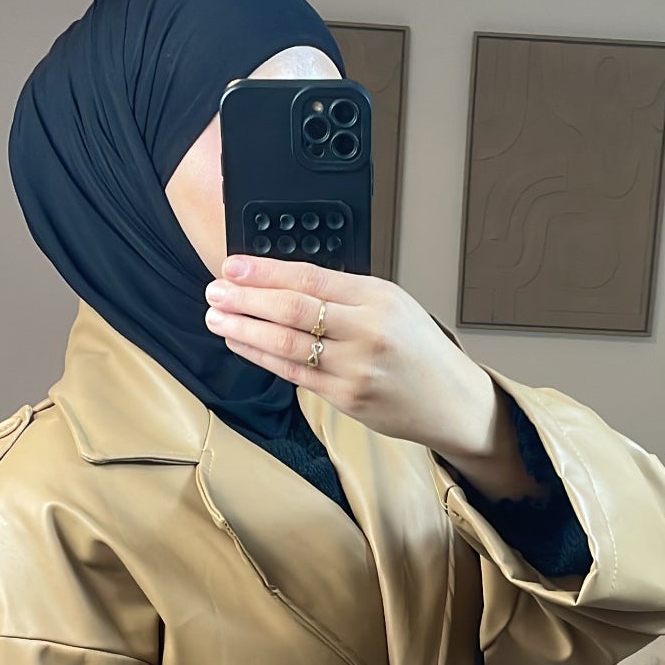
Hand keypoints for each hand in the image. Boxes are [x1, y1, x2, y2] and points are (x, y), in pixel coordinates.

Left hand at [204, 254, 495, 454]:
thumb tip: (284, 280)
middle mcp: (367, 330)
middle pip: (292, 308)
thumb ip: (344, 293)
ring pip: (287, 344)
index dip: (264, 270)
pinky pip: (295, 373)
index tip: (232, 265)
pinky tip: (242, 343)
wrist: (449, 399)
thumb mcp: (392, 303)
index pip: (309, 276)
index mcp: (378, 297)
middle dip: (246, 298)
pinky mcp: (347, 397)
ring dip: (245, 328)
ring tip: (217, 317)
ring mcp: (356, 367)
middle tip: (214, 291)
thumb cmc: (419, 350)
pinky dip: (262, 357)